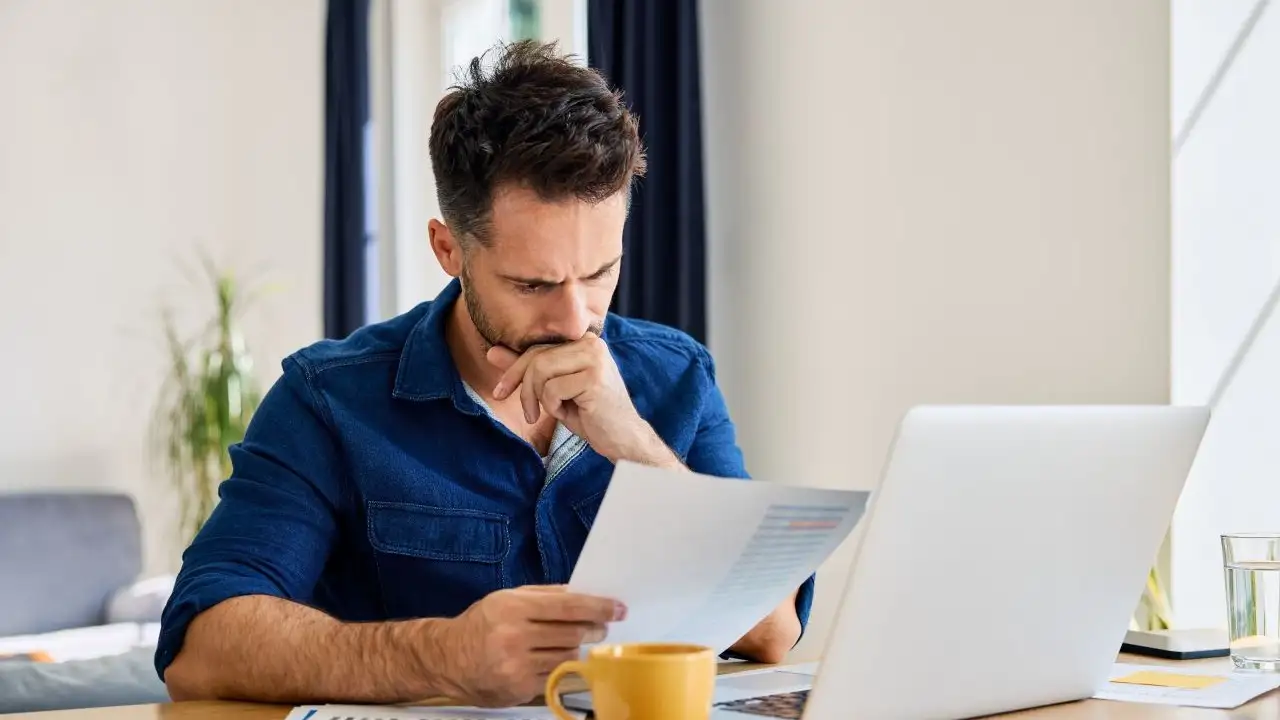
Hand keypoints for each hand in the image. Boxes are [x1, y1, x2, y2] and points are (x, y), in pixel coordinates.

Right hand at [435, 585, 625, 706]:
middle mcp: (514, 636)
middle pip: (572, 633)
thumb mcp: (507, 598)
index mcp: (512, 607)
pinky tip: (556, 659)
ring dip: (577, 648)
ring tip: (575, 641)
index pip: (567, 607)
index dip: (597, 607)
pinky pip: (554, 676)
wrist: (447, 659)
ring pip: (567, 655)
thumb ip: (545, 596)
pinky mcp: (519, 688)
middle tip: (602, 626)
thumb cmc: (481, 624)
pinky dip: (561, 666)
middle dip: (594, 629)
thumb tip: (583, 593)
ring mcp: (516, 666)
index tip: (618, 608)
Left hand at [488, 336, 679, 466]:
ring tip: (555, 412)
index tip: (500, 392)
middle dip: (523, 387)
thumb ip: (527, 369)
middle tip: (528, 413)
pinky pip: (552, 389)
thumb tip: (492, 351)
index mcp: (583, 340)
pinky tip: (570, 413)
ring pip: (541, 371)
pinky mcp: (594, 378)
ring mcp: (595, 358)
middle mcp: (591, 343)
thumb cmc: (590, 414)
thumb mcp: (553, 390)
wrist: (623, 439)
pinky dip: (553, 407)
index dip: (513, 370)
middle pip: (536, 358)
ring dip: (539, 398)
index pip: (537, 348)